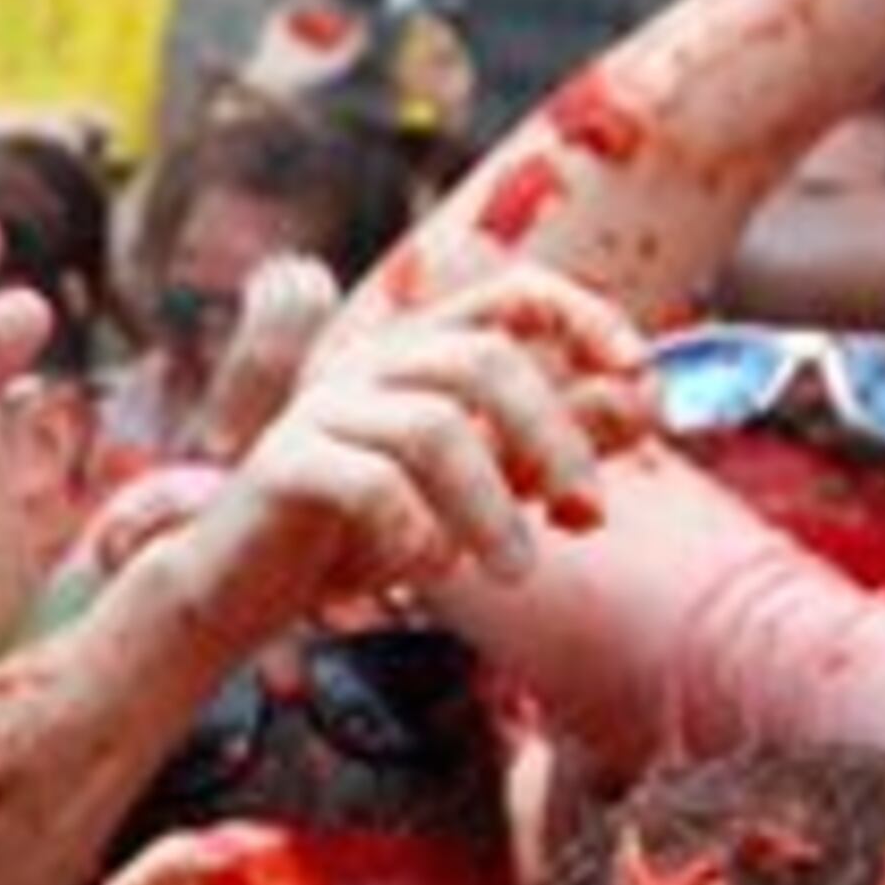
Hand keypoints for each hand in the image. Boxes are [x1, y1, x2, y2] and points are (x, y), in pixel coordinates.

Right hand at [145, 267, 648, 656]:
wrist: (241, 589)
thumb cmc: (358, 536)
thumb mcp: (471, 494)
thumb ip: (545, 449)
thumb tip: (643, 403)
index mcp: (419, 354)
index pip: (513, 294)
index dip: (584, 317)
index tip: (639, 373)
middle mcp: (372, 363)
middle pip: (486, 360)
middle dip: (553, 437)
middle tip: (588, 516)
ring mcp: (323, 410)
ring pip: (434, 427)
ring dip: (492, 505)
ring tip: (515, 573)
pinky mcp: (283, 466)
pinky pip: (369, 482)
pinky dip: (413, 528)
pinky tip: (429, 568)